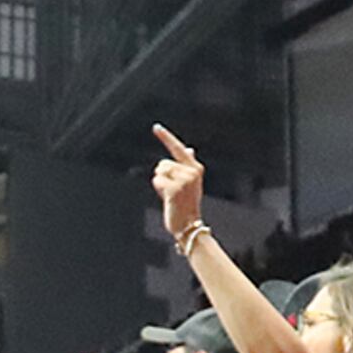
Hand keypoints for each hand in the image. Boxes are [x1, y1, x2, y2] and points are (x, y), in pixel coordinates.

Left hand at [150, 124, 207, 243]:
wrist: (189, 225)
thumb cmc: (187, 204)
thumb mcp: (189, 182)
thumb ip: (187, 165)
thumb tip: (189, 149)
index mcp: (195, 168)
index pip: (178, 148)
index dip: (166, 137)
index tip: (156, 127)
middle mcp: (192, 171)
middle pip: (163, 163)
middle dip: (163, 176)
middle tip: (173, 191)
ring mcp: (184, 179)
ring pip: (159, 172)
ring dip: (160, 184)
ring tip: (171, 195)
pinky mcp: (175, 188)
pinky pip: (157, 181)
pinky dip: (159, 190)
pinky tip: (168, 198)